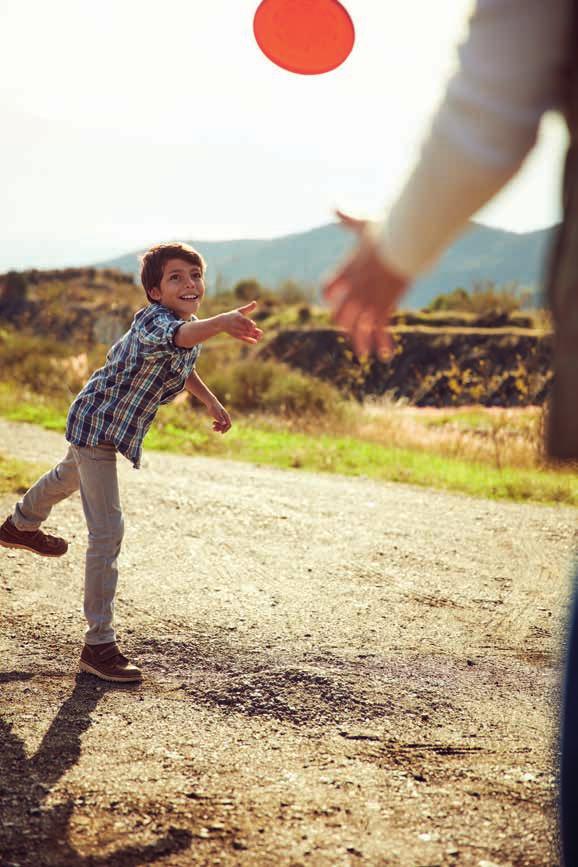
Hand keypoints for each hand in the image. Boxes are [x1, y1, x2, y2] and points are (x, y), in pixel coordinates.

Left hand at [206, 398, 231, 433]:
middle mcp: (225, 418)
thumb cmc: (214, 408)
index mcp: (226, 416)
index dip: (226, 429)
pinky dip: (216, 426)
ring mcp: (222, 418)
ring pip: (222, 425)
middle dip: (220, 428)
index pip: (229, 425)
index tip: (221, 432)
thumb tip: (224, 424)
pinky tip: (213, 424)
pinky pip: (219, 424)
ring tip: (213, 427)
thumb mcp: (217, 414)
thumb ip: (220, 419)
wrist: (211, 403)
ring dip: (218, 428)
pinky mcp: (219, 418)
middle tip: (214, 428)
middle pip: (225, 426)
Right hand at [221, 301, 262, 343]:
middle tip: (260, 333)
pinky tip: (255, 341)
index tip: (254, 326)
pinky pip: (243, 338)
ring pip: (246, 334)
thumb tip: (255, 302)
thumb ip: (248, 308)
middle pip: (247, 329)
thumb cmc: (233, 315)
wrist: (222, 322)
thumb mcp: (240, 311)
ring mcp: (237, 330)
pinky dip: (249, 340)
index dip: (251, 324)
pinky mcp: (236, 335)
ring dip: (254, 336)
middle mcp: (237, 325)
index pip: (246, 321)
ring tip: (259, 336)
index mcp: (239, 318)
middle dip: (254, 331)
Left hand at [323, 210, 409, 358]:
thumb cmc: (386, 229)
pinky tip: (385, 354)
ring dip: (360, 343)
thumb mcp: (363, 223)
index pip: (328, 289)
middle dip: (344, 324)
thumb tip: (333, 204)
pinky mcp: (385, 305)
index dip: (330, 297)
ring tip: (364, 354)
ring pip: (358, 328)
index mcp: (346, 270)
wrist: (403, 240)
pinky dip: (382, 344)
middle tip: (351, 331)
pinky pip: (380, 330)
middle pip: (339, 314)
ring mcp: (368, 299)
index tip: (333, 302)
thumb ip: (347, 218)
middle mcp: (353, 288)